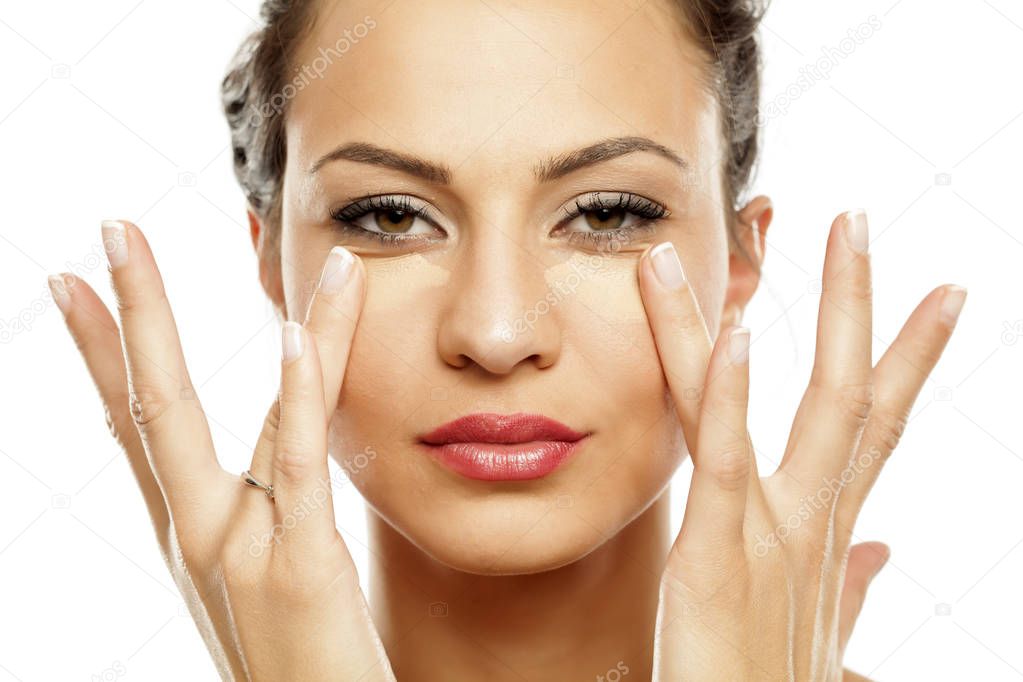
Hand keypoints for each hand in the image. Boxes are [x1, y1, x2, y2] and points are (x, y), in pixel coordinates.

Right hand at [50, 220, 393, 680]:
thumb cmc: (293, 657)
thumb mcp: (256, 573)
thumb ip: (261, 504)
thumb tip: (264, 457)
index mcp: (188, 529)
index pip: (134, 424)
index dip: (100, 350)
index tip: (72, 284)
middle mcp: (200, 531)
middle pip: (152, 405)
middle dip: (129, 313)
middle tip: (109, 228)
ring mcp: (242, 547)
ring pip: (244, 413)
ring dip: (253, 320)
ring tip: (248, 231)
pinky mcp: (299, 563)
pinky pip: (296, 465)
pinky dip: (297, 394)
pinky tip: (292, 333)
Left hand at [638, 210, 964, 679]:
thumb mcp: (824, 637)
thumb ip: (852, 591)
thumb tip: (882, 553)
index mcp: (824, 535)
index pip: (877, 428)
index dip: (910, 357)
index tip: (940, 293)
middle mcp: (807, 524)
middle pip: (850, 394)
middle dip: (858, 304)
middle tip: (859, 220)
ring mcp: (769, 536)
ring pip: (788, 400)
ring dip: (798, 311)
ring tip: (802, 222)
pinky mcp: (716, 558)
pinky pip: (727, 461)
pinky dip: (735, 396)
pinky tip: (745, 331)